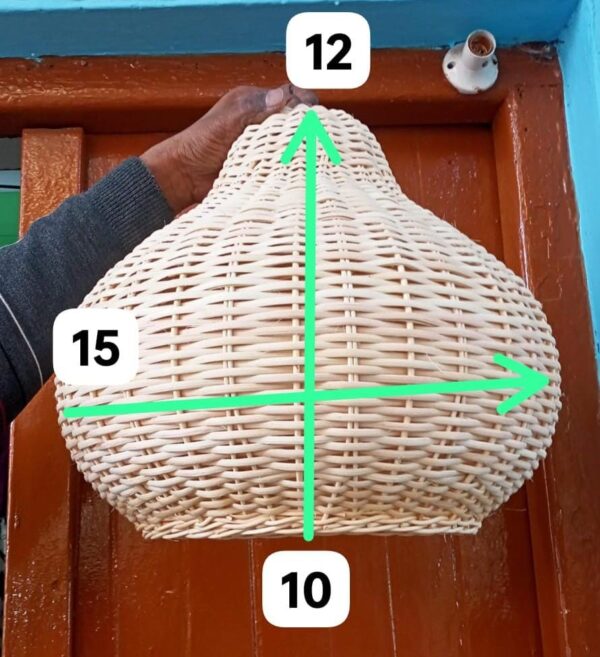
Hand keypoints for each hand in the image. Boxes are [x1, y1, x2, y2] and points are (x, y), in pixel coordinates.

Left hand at [141, 83, 317, 213]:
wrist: (183, 177)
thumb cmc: (198, 145)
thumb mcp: (225, 123)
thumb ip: (253, 110)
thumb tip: (284, 96)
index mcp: (252, 102)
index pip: (289, 94)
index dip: (305, 101)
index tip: (314, 115)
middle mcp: (260, 120)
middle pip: (294, 118)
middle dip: (308, 125)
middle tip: (318, 138)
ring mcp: (262, 143)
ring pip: (291, 141)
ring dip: (301, 147)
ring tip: (313, 155)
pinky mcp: (261, 164)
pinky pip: (282, 162)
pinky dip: (291, 164)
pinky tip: (300, 170)